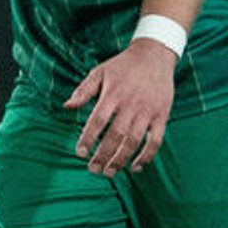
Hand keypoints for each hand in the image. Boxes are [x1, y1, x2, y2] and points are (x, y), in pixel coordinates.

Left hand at [65, 39, 176, 176]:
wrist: (154, 56)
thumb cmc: (122, 66)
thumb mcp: (99, 72)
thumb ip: (83, 91)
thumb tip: (66, 107)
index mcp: (113, 94)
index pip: (98, 120)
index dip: (88, 138)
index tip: (80, 153)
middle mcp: (130, 104)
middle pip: (116, 135)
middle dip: (103, 155)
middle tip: (93, 169)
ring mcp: (147, 112)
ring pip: (134, 141)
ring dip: (121, 160)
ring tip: (109, 172)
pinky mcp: (161, 116)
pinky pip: (156, 141)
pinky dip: (147, 156)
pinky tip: (135, 167)